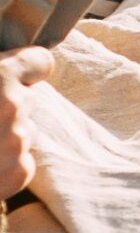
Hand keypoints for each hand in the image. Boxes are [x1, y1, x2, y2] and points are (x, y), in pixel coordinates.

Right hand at [0, 48, 52, 198]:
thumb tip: (11, 80)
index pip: (40, 61)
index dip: (30, 68)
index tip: (26, 75)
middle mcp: (14, 105)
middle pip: (27, 102)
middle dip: (7, 110)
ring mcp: (19, 140)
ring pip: (24, 134)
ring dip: (5, 140)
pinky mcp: (19, 171)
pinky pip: (23, 163)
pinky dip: (6, 167)